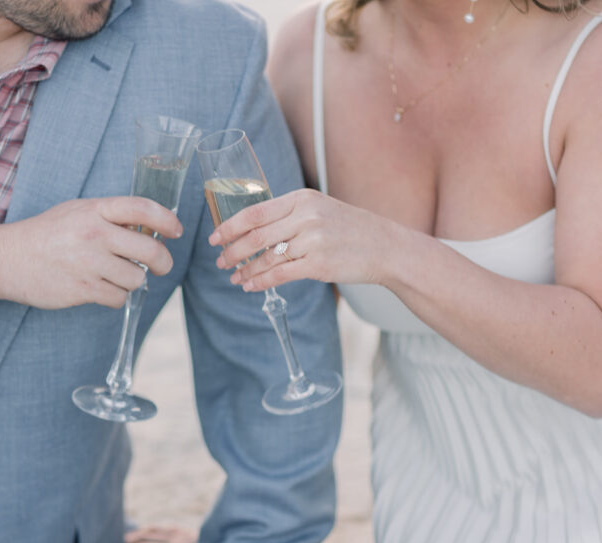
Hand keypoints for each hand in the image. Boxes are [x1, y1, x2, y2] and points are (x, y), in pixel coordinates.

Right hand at [0, 196, 182, 308]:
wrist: (8, 258)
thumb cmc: (47, 234)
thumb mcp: (77, 211)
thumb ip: (110, 216)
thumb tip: (150, 228)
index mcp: (95, 210)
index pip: (143, 209)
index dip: (167, 220)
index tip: (176, 230)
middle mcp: (95, 234)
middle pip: (151, 250)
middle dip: (163, 262)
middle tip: (160, 266)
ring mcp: (89, 263)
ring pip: (137, 278)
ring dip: (132, 280)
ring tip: (115, 276)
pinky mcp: (83, 289)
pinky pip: (119, 298)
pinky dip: (116, 297)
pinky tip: (101, 289)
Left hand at [207, 188, 384, 290]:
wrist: (386, 247)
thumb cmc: (350, 229)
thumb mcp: (320, 209)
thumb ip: (289, 214)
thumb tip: (252, 228)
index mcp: (302, 198)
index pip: (255, 212)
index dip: (229, 227)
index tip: (215, 238)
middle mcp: (306, 217)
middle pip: (255, 236)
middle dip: (232, 251)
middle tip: (219, 261)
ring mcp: (313, 241)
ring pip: (266, 258)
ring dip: (245, 270)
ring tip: (234, 277)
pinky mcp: (318, 265)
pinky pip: (280, 275)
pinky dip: (261, 282)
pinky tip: (250, 285)